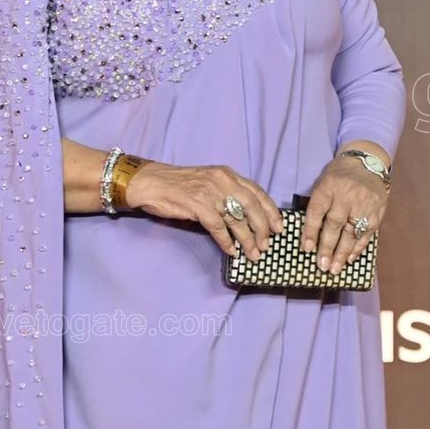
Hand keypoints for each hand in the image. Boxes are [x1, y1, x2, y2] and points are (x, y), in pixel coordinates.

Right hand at [124, 161, 283, 259]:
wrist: (150, 183)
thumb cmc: (177, 185)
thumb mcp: (208, 182)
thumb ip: (226, 193)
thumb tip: (244, 216)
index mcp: (227, 174)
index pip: (257, 192)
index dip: (270, 210)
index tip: (279, 227)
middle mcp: (222, 181)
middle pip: (252, 206)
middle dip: (263, 228)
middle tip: (267, 244)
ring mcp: (210, 193)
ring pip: (237, 219)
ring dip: (247, 240)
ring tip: (253, 254)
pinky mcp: (198, 206)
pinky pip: (219, 228)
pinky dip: (226, 242)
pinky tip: (231, 251)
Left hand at [300, 157, 389, 273]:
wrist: (367, 163)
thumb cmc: (339, 176)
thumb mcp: (322, 183)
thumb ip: (316, 206)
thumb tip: (309, 236)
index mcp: (329, 187)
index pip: (317, 212)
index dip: (310, 232)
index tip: (306, 249)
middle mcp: (347, 195)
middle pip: (335, 224)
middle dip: (327, 248)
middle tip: (322, 266)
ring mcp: (364, 203)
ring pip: (352, 232)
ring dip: (343, 253)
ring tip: (335, 268)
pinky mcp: (377, 210)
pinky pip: (368, 232)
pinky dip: (358, 247)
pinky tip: (350, 259)